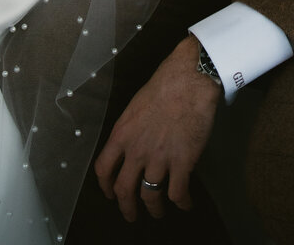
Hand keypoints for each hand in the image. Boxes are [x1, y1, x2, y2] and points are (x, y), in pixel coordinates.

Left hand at [95, 35, 221, 221]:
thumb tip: (137, 142)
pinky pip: (178, 193)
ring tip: (159, 212)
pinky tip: (185, 204)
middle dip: (126, 208)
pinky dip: (182, 203)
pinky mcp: (183, 163)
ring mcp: (159, 159)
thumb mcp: (137, 105)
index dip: (105, 186)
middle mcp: (136, 151)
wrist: (190, 79)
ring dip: (154, 209)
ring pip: (150, 197)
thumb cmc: (166, 83)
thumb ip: (133, 129)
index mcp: (122, 134)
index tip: (110, 193)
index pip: (103, 169)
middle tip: (131, 215)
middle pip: (124, 190)